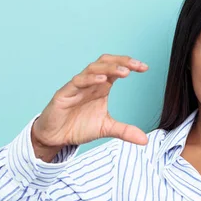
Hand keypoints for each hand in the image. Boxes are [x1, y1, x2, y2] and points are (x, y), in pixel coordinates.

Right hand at [31, 54, 149, 154]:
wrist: (56, 137)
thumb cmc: (78, 126)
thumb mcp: (106, 128)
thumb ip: (125, 131)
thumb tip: (144, 140)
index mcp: (101, 88)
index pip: (116, 69)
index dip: (129, 65)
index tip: (145, 68)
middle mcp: (90, 83)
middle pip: (105, 63)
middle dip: (122, 61)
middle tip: (137, 65)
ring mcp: (77, 86)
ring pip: (92, 69)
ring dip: (109, 68)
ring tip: (124, 71)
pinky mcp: (64, 94)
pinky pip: (77, 82)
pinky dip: (90, 79)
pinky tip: (102, 80)